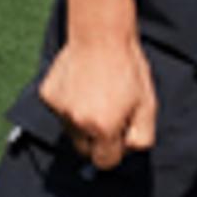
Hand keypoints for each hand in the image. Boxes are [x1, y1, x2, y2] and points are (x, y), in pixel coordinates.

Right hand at [39, 33, 157, 169]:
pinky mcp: (48, 95)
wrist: (100, 34)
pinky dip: (69, 102)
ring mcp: (59, 109)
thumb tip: (128, 150)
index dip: (115, 150)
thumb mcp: (148, 105)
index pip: (105, 162)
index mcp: (103, 129)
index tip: (120, 133)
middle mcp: (77, 124)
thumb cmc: (128, 68)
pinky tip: (81, 83)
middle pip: (85, 149)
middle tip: (109, 114)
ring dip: (82, 121)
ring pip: (71, 130)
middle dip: (97, 139)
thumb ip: (142, 137)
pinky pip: (60, 110)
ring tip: (96, 95)